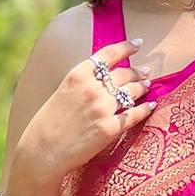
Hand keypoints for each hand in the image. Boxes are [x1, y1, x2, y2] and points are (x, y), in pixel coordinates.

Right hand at [19, 39, 154, 180]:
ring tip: (148, 85)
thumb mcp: (63, 92)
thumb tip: (105, 79)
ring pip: (133, 91)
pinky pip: (136, 114)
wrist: (43, 152)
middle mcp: (93, 88)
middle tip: (145, 72)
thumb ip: (83, 83)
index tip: (137, 44)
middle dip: (137, 71)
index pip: (108, 54)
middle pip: (124, 73)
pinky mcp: (111, 128)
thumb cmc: (49, 124)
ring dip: (143, 86)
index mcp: (78, 75)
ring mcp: (103, 108)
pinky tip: (152, 105)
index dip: (126, 47)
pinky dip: (146, 108)